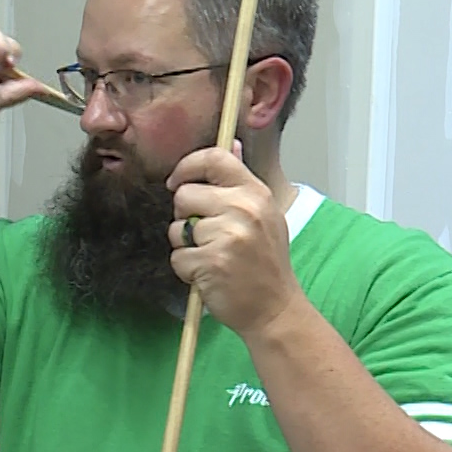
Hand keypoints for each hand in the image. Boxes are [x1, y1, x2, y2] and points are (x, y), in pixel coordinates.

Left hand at [165, 140, 301, 336]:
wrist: (275, 309)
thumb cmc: (264, 263)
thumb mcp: (263, 214)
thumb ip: (240, 181)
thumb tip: (229, 142)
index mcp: (256, 193)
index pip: (214, 158)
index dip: (187, 167)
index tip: (176, 182)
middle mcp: (243, 208)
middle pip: (184, 195)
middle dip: (184, 217)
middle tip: (205, 237)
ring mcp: (228, 235)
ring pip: (176, 229)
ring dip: (185, 247)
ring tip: (211, 258)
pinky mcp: (211, 261)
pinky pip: (177, 257)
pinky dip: (186, 270)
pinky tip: (209, 275)